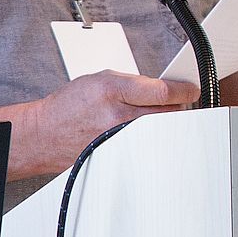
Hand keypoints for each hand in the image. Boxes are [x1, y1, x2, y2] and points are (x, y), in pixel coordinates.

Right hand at [18, 71, 196, 177]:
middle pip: (168, 114)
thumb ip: (136, 83)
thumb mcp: (101, 79)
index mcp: (113, 91)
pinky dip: (152, 139)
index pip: (163, 92)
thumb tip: (166, 89)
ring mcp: (117, 140)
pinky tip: (147, 134)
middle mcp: (116, 117)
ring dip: (165, 124)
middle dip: (178, 106)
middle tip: (178, 102)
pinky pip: (147, 147)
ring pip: (160, 132)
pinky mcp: (117, 156)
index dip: (184, 90)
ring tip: (158, 117)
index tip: (192, 88)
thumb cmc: (70, 105)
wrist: (45, 134)